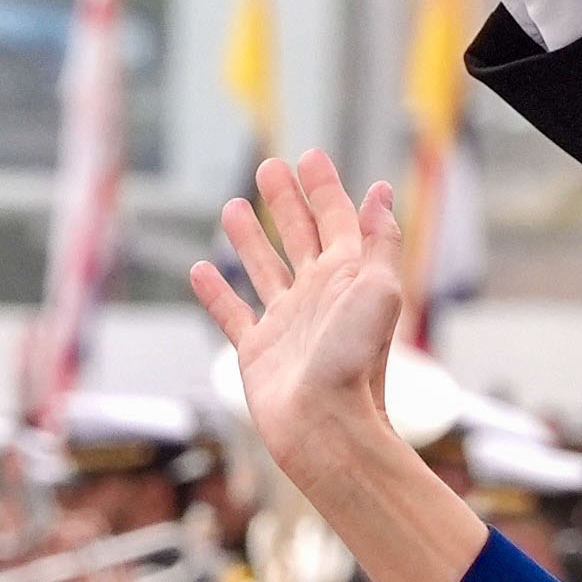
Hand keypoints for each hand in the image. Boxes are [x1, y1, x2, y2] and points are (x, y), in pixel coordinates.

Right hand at [191, 153, 408, 486]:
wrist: (326, 426)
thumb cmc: (356, 363)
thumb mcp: (379, 291)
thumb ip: (380, 241)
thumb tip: (381, 192)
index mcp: (347, 277)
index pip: (336, 219)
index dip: (323, 187)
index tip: (308, 156)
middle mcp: (317, 296)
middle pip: (299, 236)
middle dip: (285, 201)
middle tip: (269, 166)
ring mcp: (286, 323)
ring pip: (263, 268)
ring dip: (250, 238)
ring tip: (232, 206)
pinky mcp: (256, 352)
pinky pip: (232, 313)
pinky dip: (215, 292)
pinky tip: (201, 269)